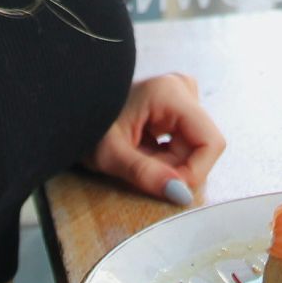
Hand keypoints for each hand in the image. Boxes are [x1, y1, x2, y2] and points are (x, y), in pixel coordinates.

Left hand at [84, 73, 226, 204]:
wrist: (70, 109)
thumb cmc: (85, 125)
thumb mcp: (110, 155)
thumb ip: (145, 174)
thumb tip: (181, 194)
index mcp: (171, 93)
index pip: (211, 143)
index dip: (195, 172)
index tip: (167, 186)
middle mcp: (182, 88)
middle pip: (201, 146)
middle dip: (175, 167)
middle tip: (139, 166)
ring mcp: (181, 95)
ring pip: (193, 147)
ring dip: (169, 163)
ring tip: (137, 156)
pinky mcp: (177, 106)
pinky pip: (185, 141)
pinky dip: (165, 155)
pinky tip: (142, 150)